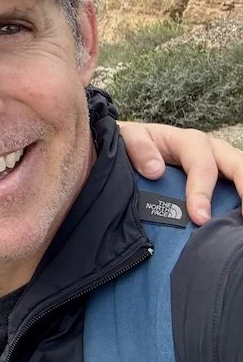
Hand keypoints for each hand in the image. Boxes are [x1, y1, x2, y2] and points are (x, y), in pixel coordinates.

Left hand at [118, 120, 242, 224]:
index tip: (199, 218)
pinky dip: (240, 202)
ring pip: (242, 174)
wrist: (136, 146)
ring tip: (242, 223)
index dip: (202, 191)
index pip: (203, 166)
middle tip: (241, 218)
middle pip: (238, 166)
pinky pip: (238, 188)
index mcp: (189, 141)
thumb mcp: (130, 138)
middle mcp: (213, 151)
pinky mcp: (225, 180)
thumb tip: (155, 170)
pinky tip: (237, 222)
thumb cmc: (135, 143)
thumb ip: (139, 148)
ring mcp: (223, 165)